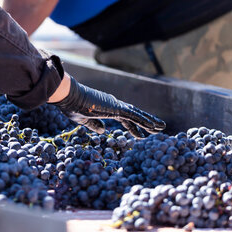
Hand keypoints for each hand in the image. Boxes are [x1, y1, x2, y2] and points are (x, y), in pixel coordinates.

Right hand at [51, 77, 165, 137]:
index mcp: (107, 108)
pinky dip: (145, 121)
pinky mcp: (116, 108)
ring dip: (150, 121)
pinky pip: (134, 116)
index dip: (134, 127)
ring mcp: (117, 106)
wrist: (69, 97)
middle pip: (135, 115)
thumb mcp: (84, 120)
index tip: (140, 134)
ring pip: (138, 115)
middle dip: (147, 122)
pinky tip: (153, 126)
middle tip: (158, 129)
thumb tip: (104, 132)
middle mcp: (114, 105)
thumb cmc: (73, 106)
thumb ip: (94, 125)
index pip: (124, 118)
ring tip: (161, 128)